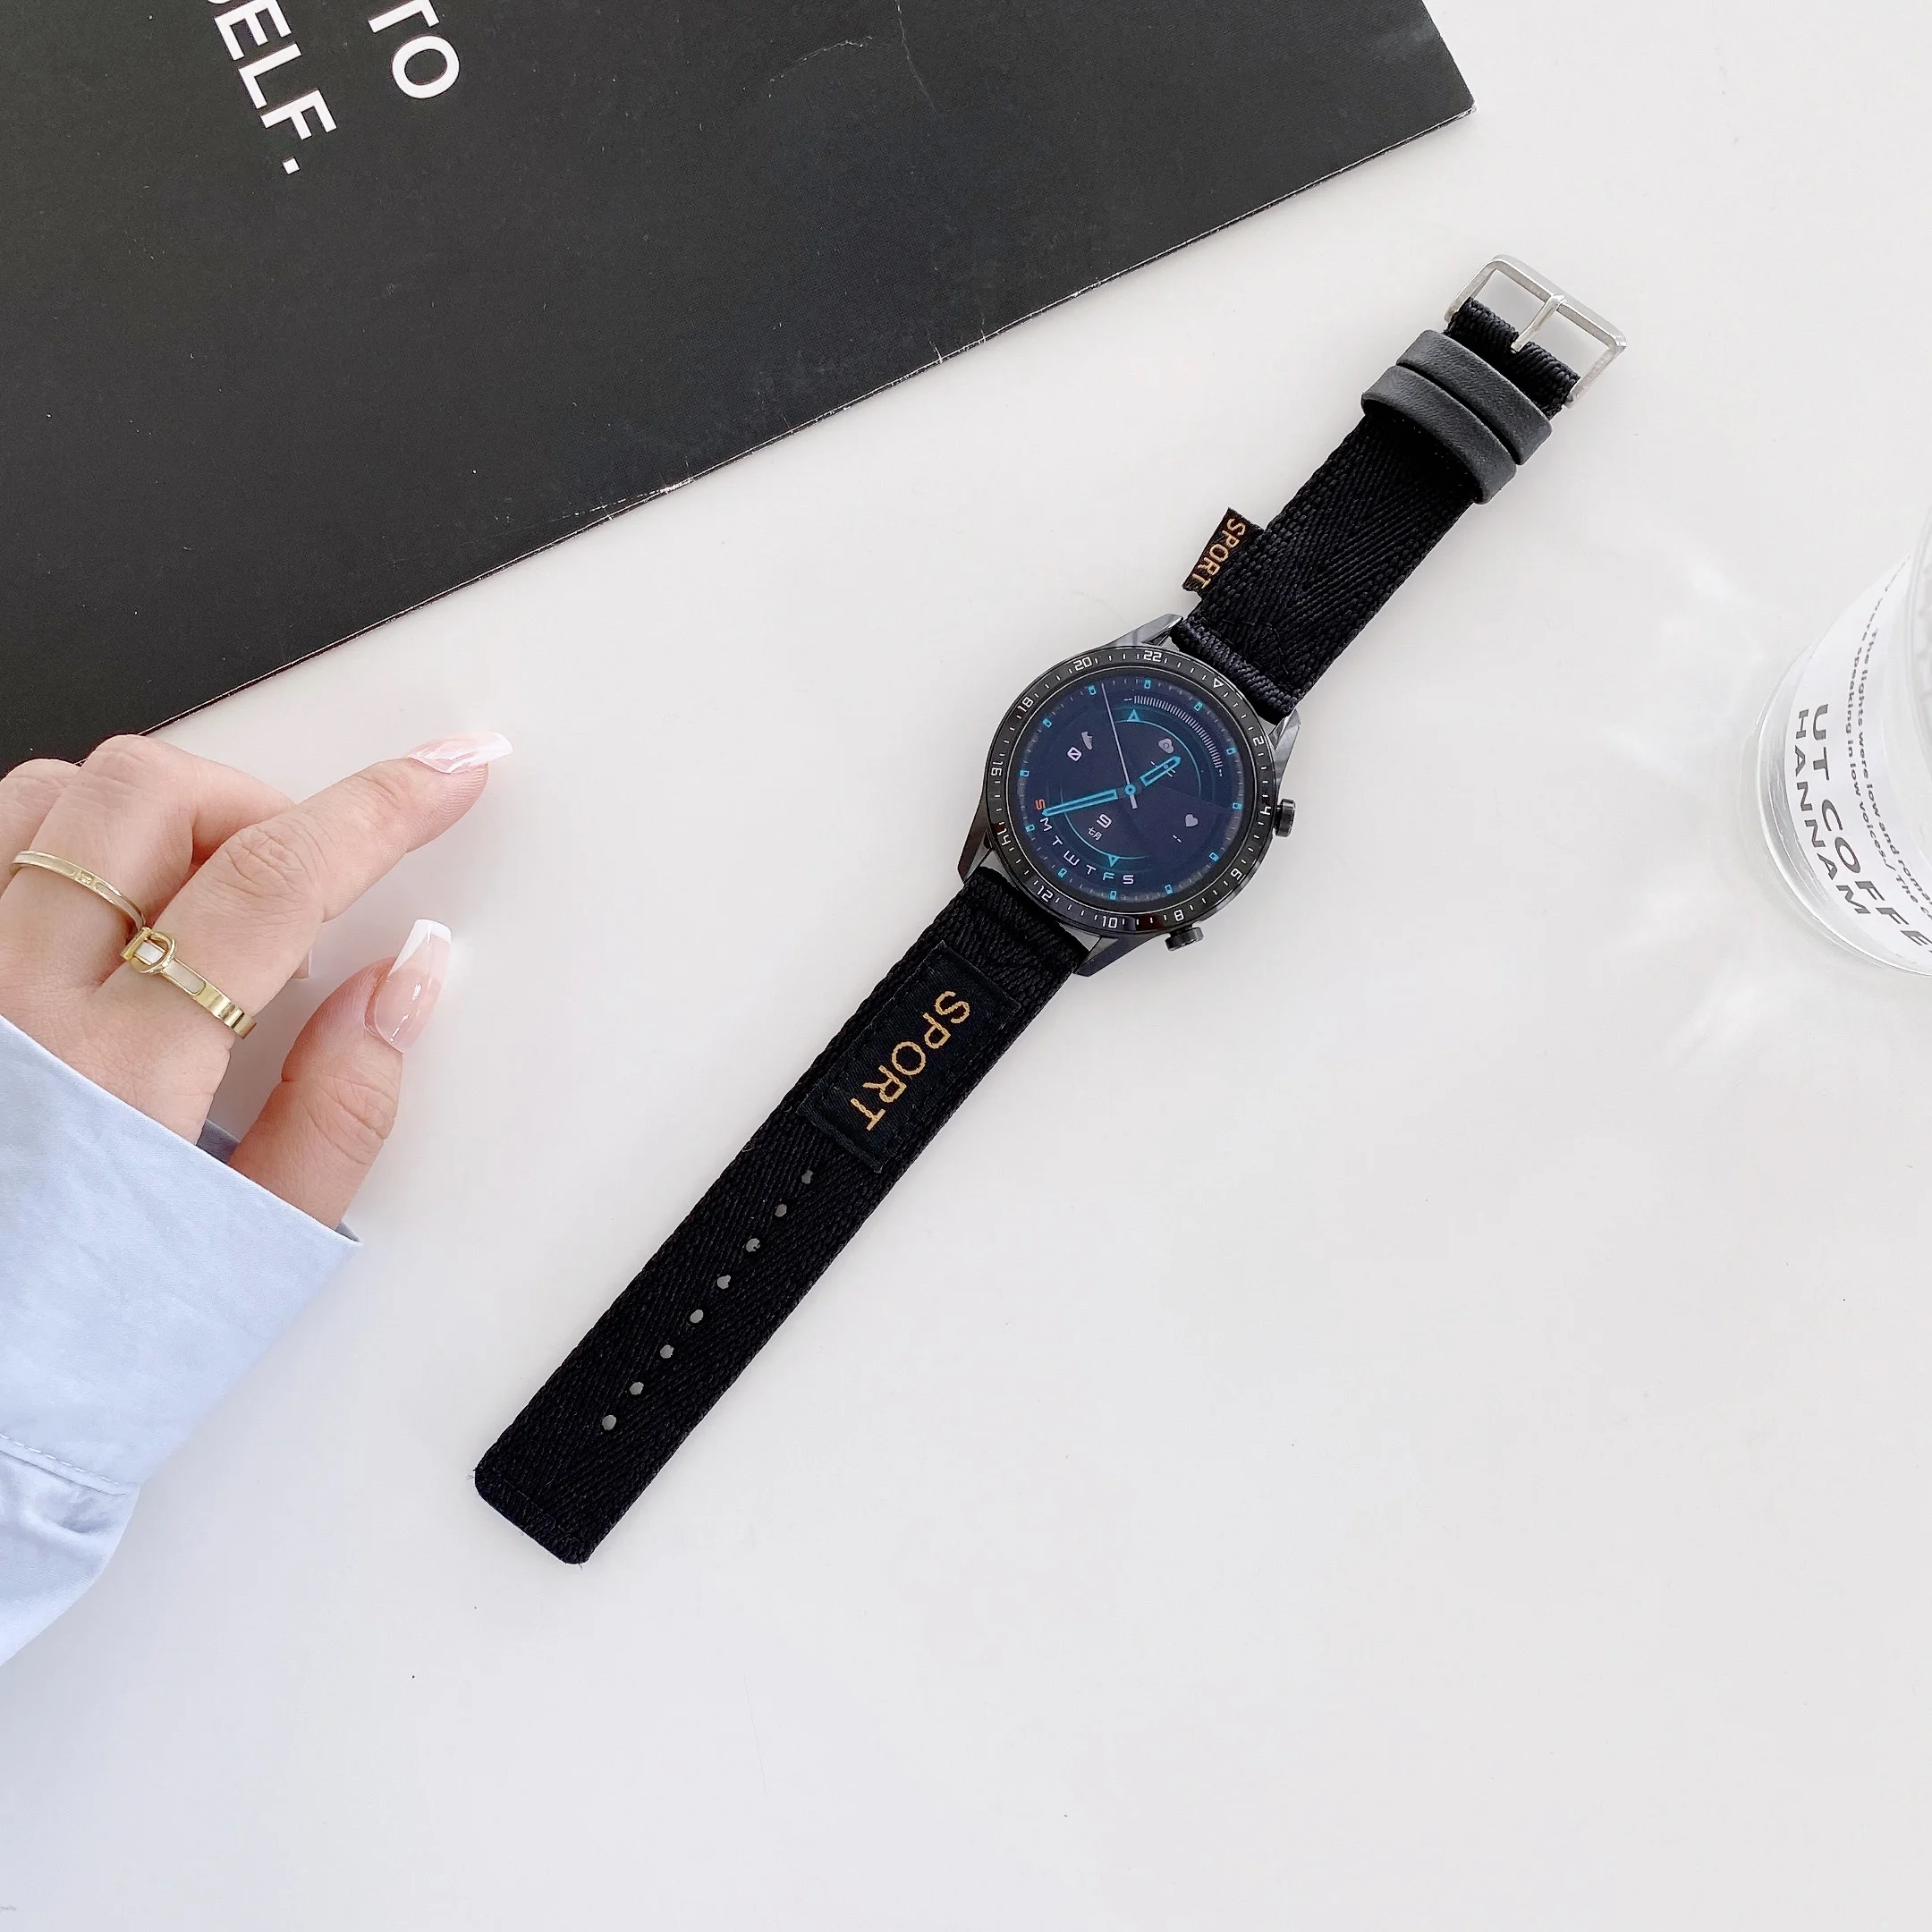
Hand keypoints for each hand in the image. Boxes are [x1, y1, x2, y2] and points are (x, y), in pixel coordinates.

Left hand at [0, 731, 509, 1226]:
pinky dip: (55, 842)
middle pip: (151, 797)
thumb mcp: (253, 1249)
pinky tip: (99, 909)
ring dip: (154, 814)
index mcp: (118, 1074)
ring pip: (49, 798)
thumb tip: (401, 981)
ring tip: (197, 897)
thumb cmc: (76, 1355)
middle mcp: (10, 1004)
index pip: (275, 878)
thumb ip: (342, 1105)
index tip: (447, 776)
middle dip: (260, 804)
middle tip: (305, 877)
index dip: (383, 808)